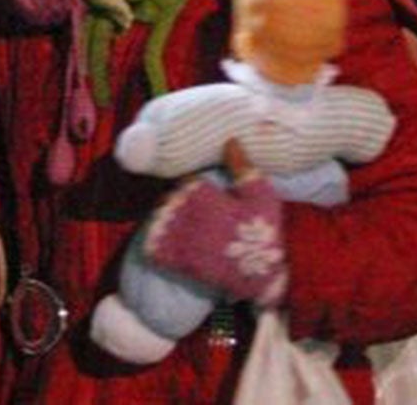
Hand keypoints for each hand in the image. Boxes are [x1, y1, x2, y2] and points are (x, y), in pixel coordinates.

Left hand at [140, 142, 286, 306]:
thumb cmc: (262, 233)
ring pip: (159, 217)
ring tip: (180, 220)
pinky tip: (169, 238)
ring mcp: (178, 238)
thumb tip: (230, 140)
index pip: (185, 179)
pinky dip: (155, 239)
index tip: (198, 187)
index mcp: (204, 196)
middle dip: (175, 199)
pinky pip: (153, 244)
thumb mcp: (261, 196)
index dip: (190, 182)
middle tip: (188, 204)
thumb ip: (243, 168)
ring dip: (165, 216)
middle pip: (168, 196)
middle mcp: (186, 214)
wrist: (258, 276)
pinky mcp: (176, 260)